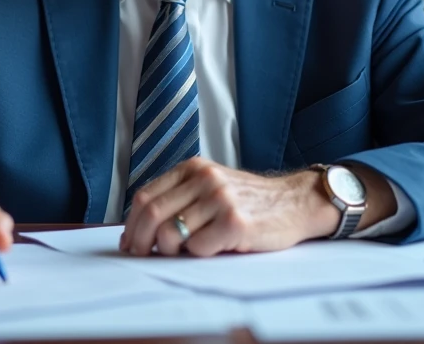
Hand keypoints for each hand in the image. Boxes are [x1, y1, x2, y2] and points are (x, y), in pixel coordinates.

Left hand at [120, 157, 342, 256]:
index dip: (132, 224)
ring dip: (171, 251)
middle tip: (142, 256)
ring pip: (172, 234)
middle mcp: (205, 179)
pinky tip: (213, 248)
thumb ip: (181, 197)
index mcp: (193, 168)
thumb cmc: (250, 201)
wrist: (294, 202)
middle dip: (141, 241)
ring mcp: (220, 199)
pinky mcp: (235, 223)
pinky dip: (199, 255)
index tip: (130, 242)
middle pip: (153, 214)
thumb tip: (140, 229)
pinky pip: (199, 248)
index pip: (146, 196)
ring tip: (184, 252)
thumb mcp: (212, 185)